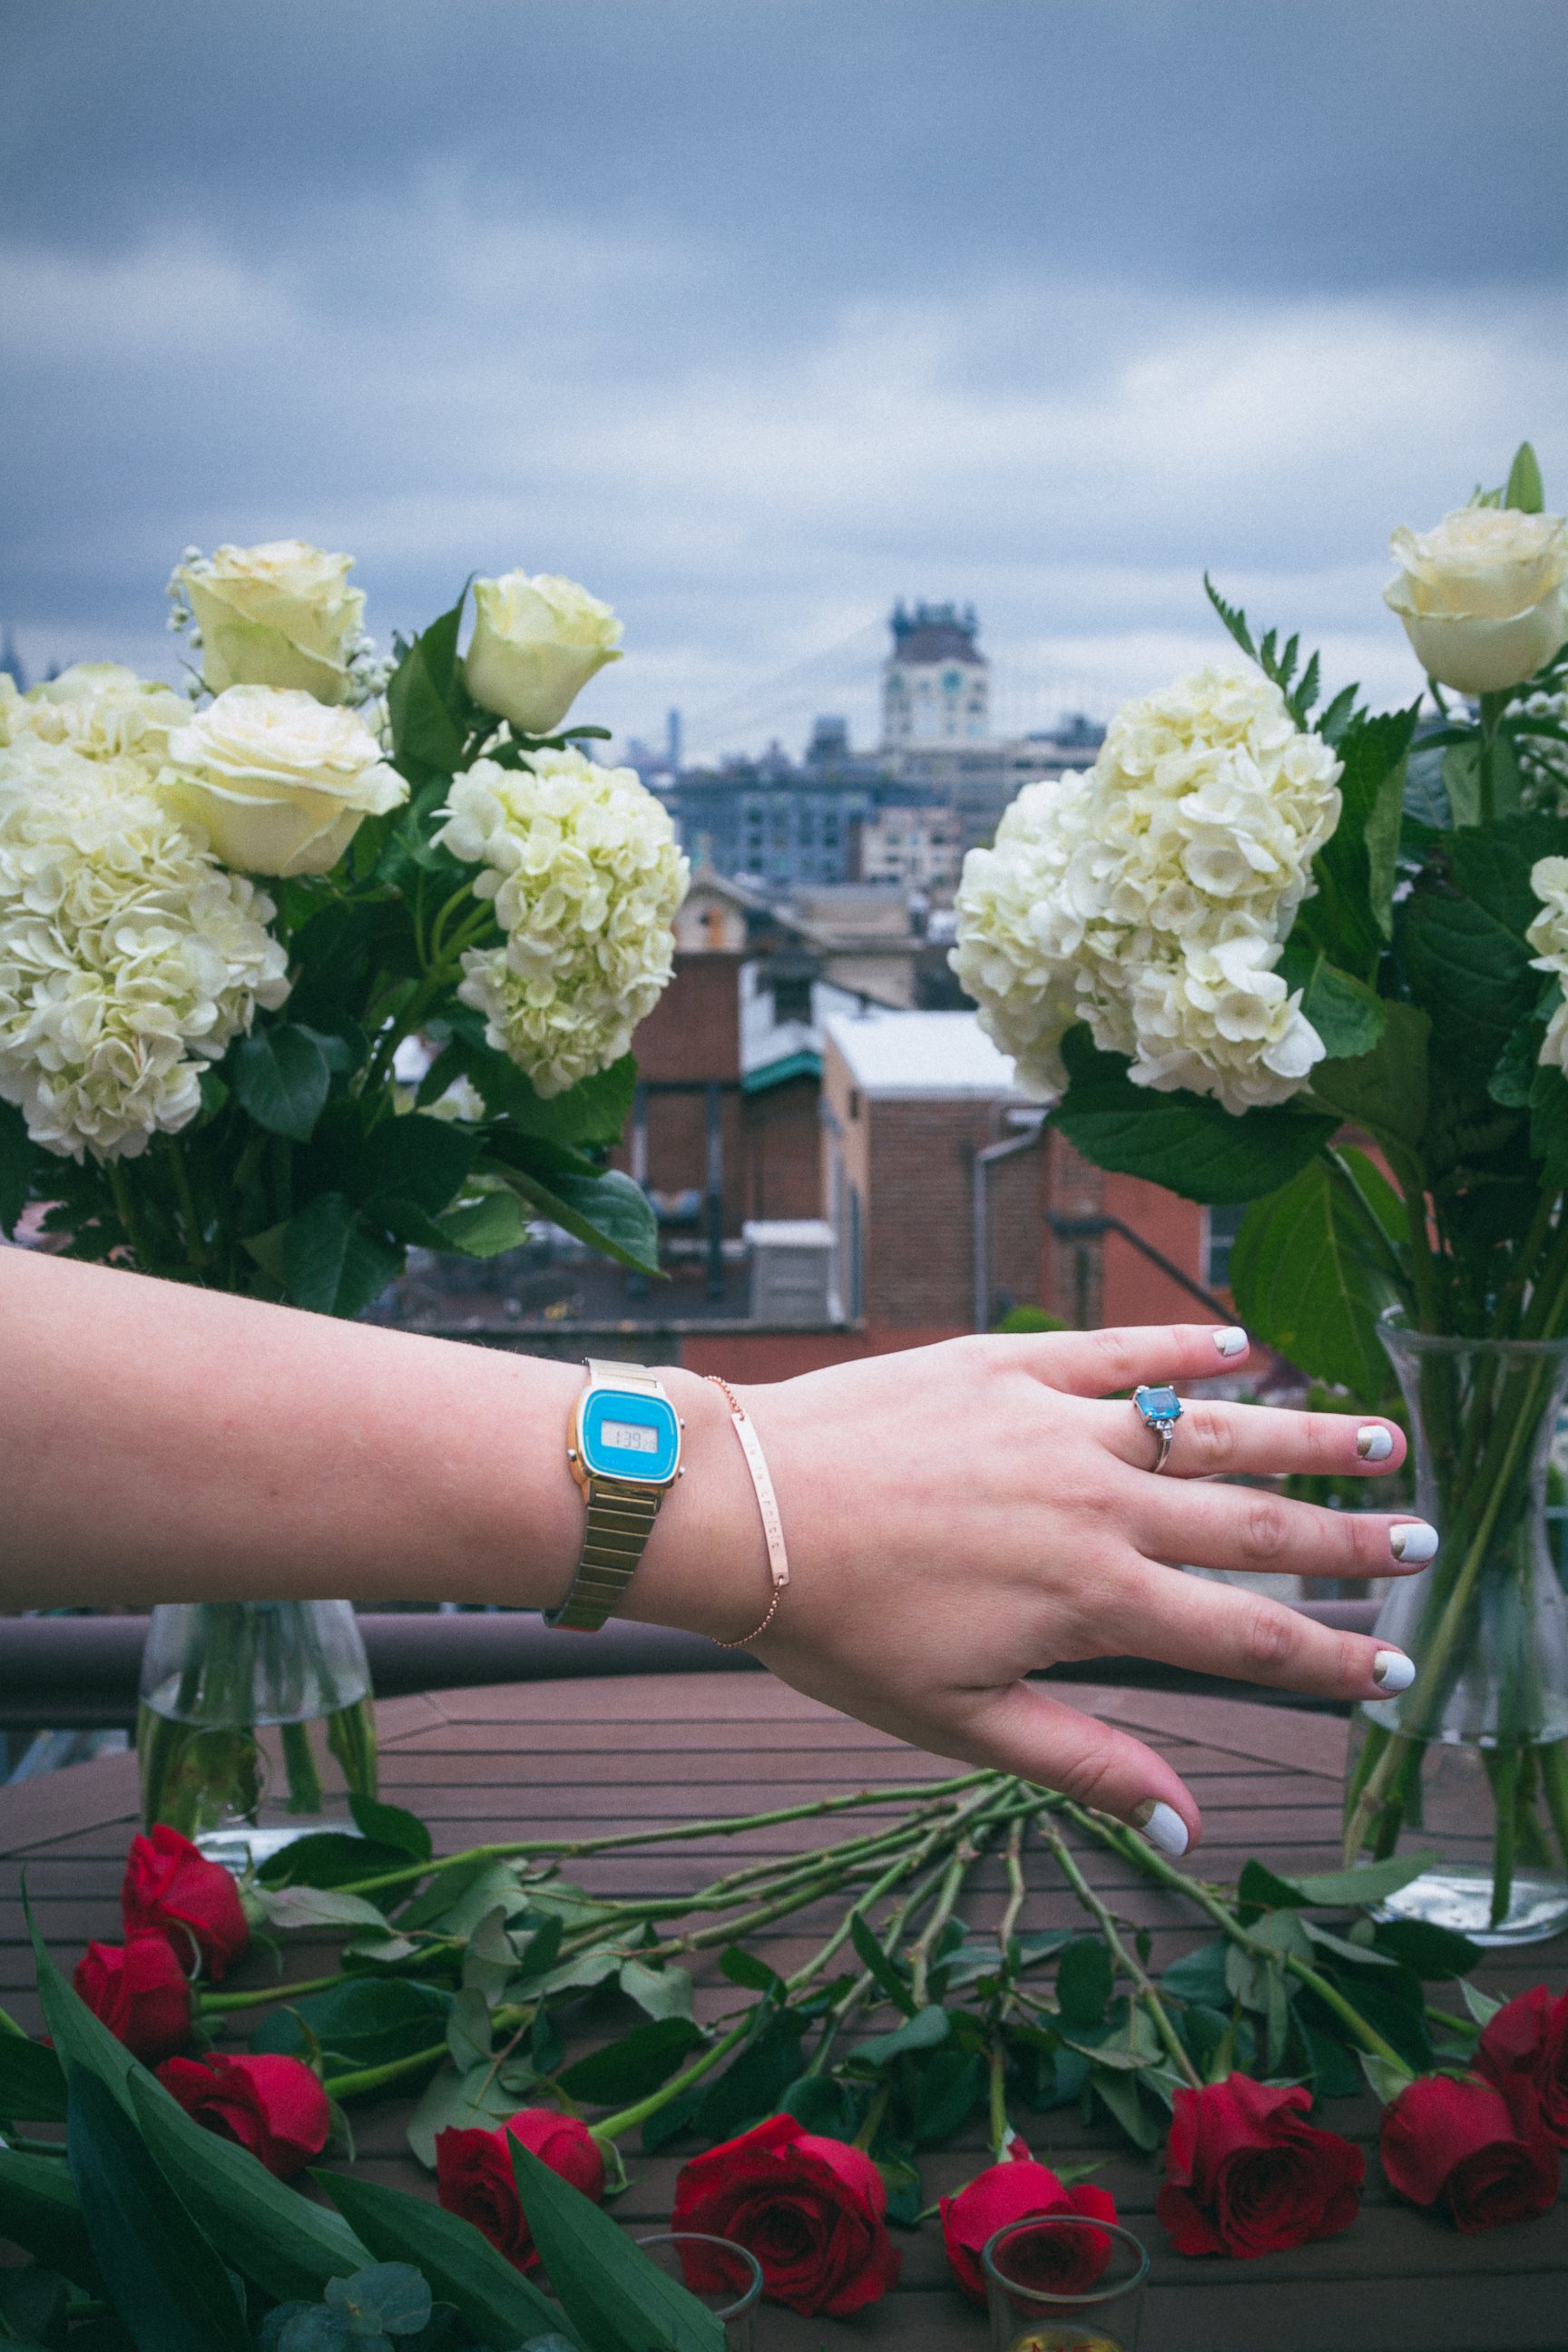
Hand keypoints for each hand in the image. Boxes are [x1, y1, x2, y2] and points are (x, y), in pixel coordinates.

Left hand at [649, 1324, 1426, 1854]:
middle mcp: (1096, 1505)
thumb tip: (1184, 1825)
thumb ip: (1083, 1765)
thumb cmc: (838, 1626)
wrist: (746, 1507)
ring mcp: (1057, 1423)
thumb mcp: (958, 1723)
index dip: (1324, 1657)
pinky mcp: (1007, 1363)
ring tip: (1377, 1431)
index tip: (1391, 1666)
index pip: (1240, 1636)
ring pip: (1207, 1426)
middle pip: (1252, 1524)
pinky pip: (1114, 1350)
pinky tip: (1237, 1339)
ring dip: (1301, 1428)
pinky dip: (1180, 1344)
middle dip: (1346, 1539)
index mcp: (1091, 1600)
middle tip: (1420, 1539)